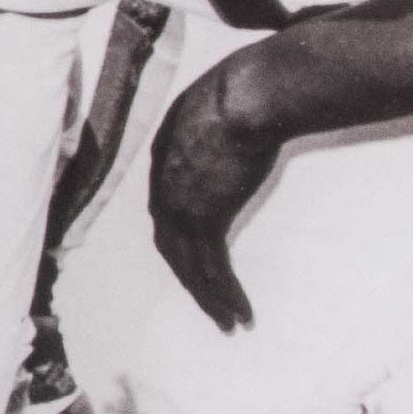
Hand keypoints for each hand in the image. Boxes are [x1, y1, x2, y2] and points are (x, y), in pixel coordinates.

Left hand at [147, 61, 279, 332]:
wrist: (249, 95)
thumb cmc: (244, 90)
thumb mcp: (219, 105)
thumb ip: (218, 127)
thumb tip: (245, 125)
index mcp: (165, 157)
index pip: (168, 210)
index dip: (182, 238)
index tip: (198, 261)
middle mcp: (163, 186)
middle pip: (172, 245)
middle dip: (191, 278)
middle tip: (211, 307)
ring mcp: (180, 205)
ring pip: (190, 264)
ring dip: (209, 296)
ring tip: (230, 323)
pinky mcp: (204, 218)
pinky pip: (212, 267)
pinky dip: (224, 292)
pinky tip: (239, 312)